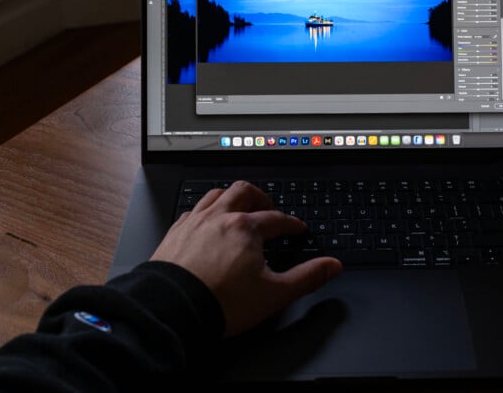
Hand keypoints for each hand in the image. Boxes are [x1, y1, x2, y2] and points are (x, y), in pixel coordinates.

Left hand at [151, 180, 342, 336]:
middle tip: (269, 208)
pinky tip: (206, 221)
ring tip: (239, 206)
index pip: (277, 218)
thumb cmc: (220, 303)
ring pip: (216, 194)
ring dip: (231, 197)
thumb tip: (331, 266)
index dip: (291, 223)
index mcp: (246, 228)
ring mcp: (194, 223)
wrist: (171, 311)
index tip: (296, 228)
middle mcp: (219, 218)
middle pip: (244, 192)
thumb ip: (307, 277)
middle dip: (260, 198)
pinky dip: (205, 210)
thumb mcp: (275, 294)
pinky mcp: (174, 233)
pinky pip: (192, 210)